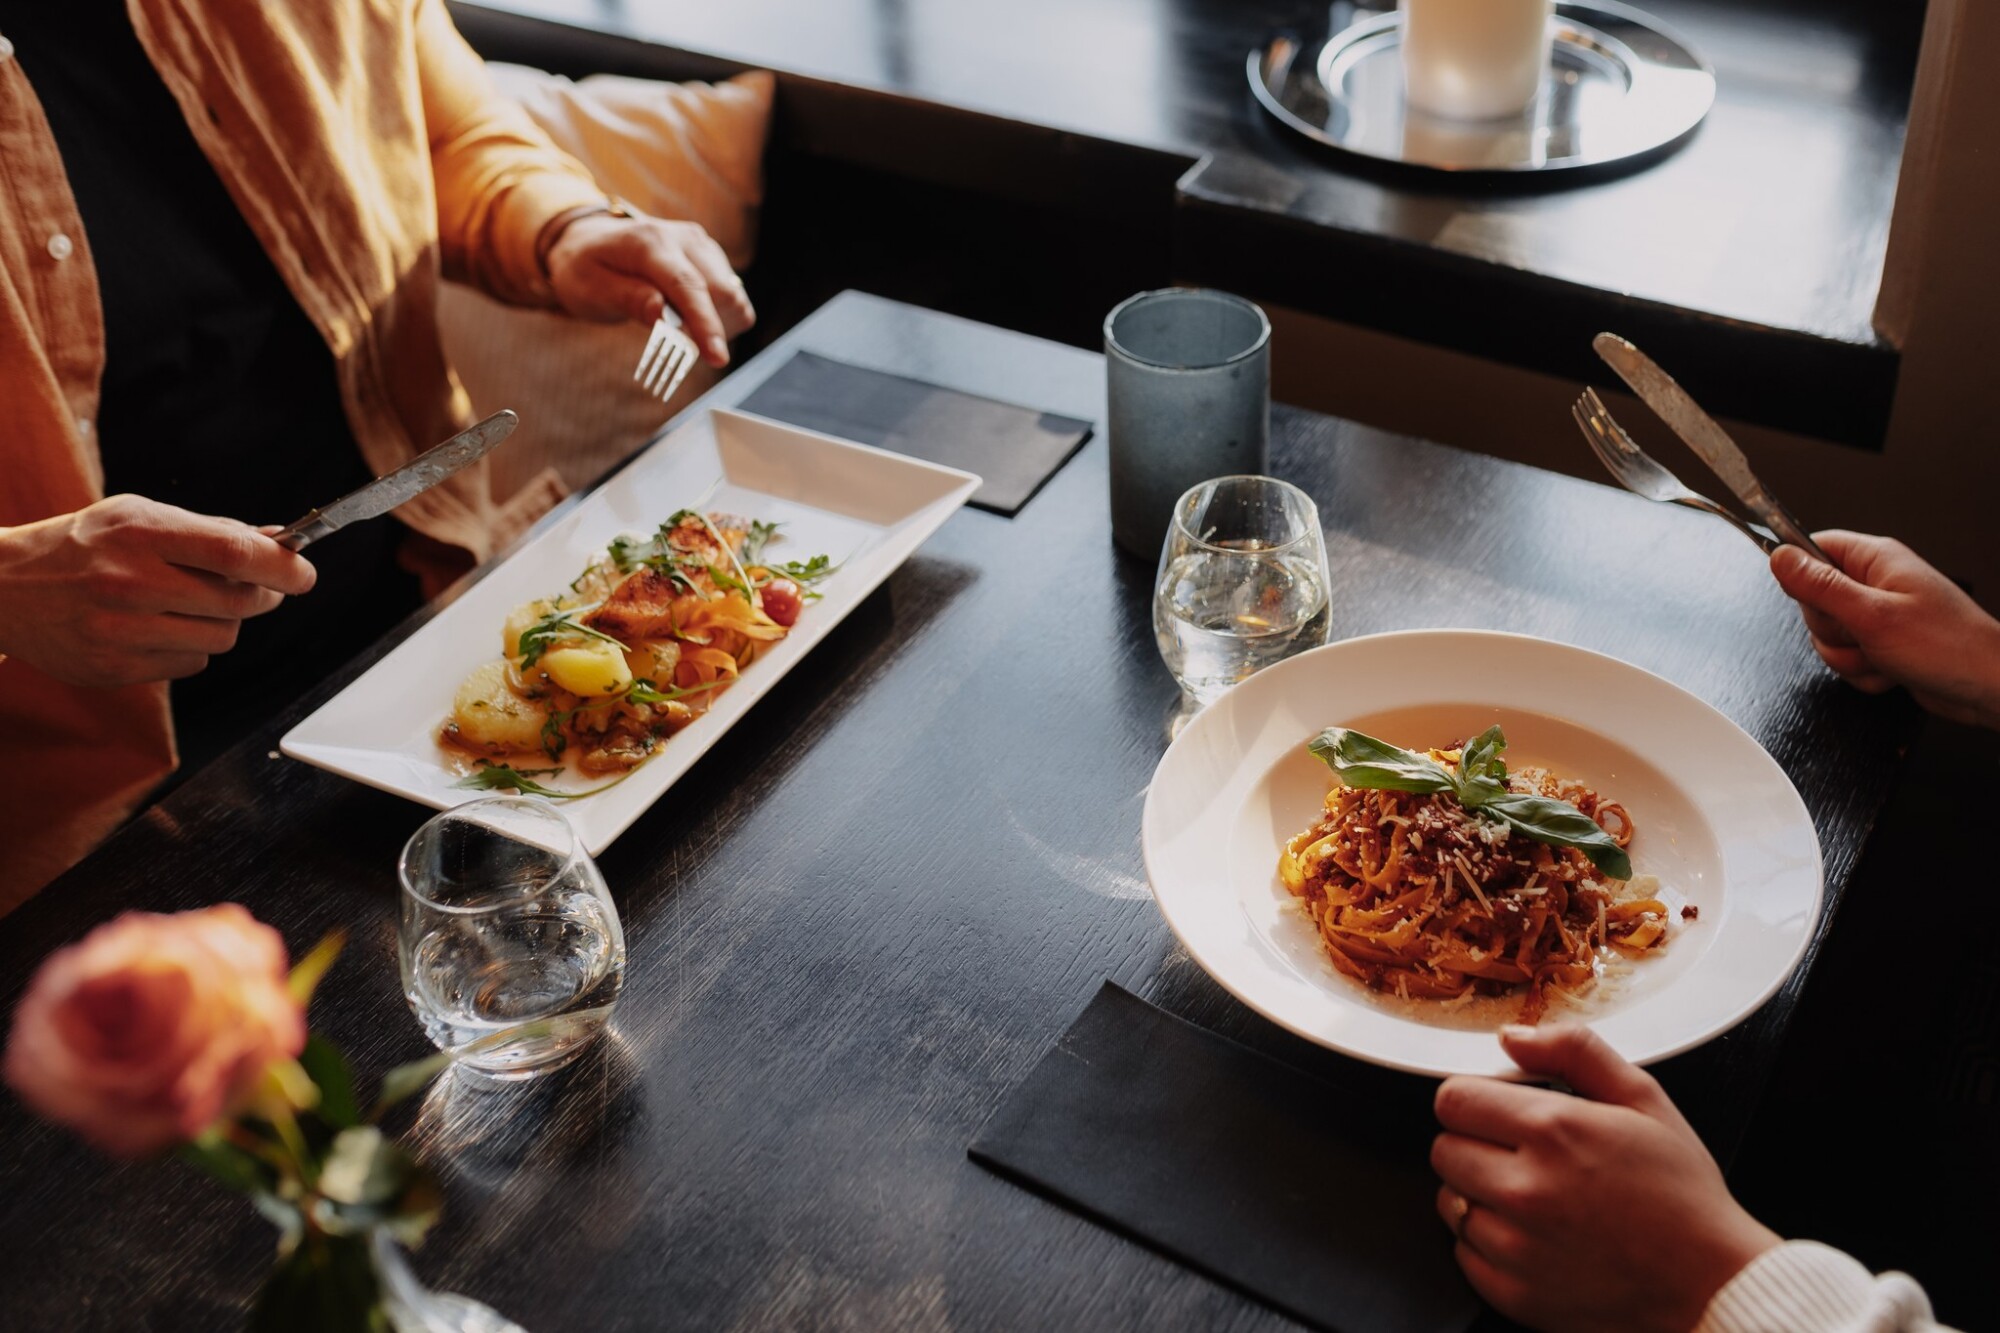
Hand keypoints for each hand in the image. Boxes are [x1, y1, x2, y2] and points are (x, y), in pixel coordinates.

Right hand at [0, 495, 316, 687]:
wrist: (4, 586)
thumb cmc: (82, 544)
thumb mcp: (138, 516)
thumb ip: (209, 531)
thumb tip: (278, 543)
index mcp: (139, 533)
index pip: (235, 553)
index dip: (283, 566)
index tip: (304, 573)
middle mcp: (129, 582)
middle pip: (238, 603)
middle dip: (263, 596)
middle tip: (257, 588)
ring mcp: (119, 630)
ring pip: (221, 639)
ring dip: (225, 623)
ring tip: (194, 604)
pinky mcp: (114, 668)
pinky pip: (191, 664)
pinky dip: (191, 647)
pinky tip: (161, 627)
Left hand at [543, 212, 755, 367]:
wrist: (590, 242)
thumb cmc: (586, 268)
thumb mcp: (590, 288)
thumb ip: (628, 299)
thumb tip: (663, 316)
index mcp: (649, 242)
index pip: (688, 285)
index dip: (706, 324)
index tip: (717, 358)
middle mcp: (683, 238)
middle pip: (722, 292)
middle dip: (710, 328)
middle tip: (678, 344)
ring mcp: (702, 245)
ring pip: (733, 296)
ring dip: (716, 324)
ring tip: (679, 327)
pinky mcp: (712, 256)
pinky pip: (732, 296)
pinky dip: (718, 316)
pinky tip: (690, 317)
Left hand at [1431, 1025, 1778, 1332]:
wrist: (1710, 1284)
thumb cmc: (1681, 1194)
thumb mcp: (1644, 1099)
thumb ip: (1575, 1051)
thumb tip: (1511, 1037)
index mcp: (1555, 1131)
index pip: (1454, 1099)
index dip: (1475, 1101)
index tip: (1498, 1112)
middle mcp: (1526, 1190)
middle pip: (1444, 1149)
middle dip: (1475, 1145)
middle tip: (1522, 1156)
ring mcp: (1517, 1247)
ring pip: (1450, 1201)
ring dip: (1479, 1195)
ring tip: (1534, 1199)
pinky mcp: (1514, 1293)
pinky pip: (1464, 1252)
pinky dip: (1488, 1244)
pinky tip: (1534, 1237)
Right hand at [1770, 531, 1999, 727]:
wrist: (1987, 687)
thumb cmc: (1949, 647)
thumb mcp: (1871, 615)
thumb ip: (1820, 586)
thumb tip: (1780, 557)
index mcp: (1876, 560)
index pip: (1813, 548)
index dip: (1799, 574)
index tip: (1809, 598)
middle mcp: (1876, 583)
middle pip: (1813, 600)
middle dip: (1830, 630)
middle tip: (1861, 632)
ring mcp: (1878, 615)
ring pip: (1828, 636)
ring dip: (1848, 657)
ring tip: (1882, 655)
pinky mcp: (1882, 644)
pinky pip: (1847, 659)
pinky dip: (1863, 672)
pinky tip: (1890, 670)